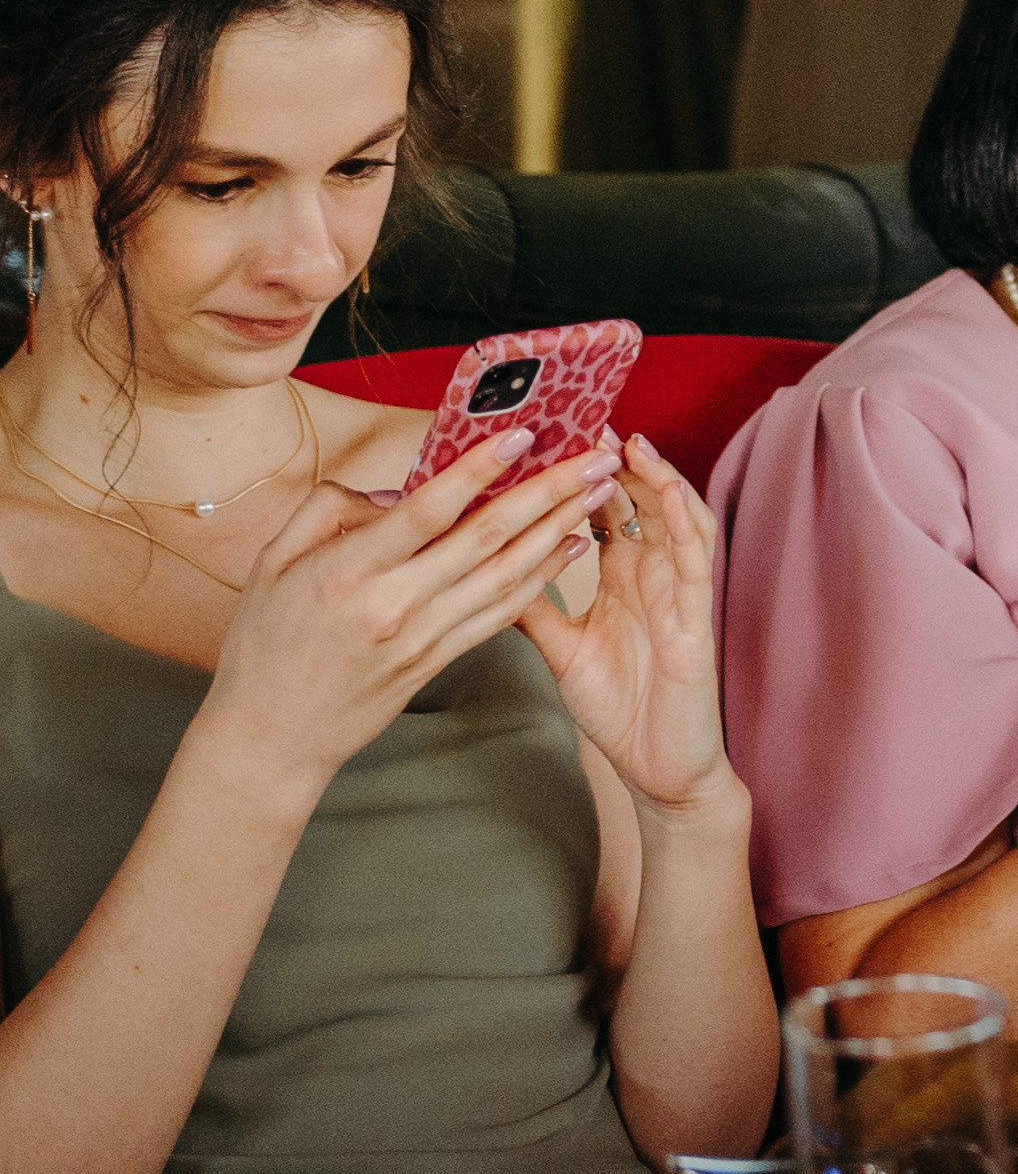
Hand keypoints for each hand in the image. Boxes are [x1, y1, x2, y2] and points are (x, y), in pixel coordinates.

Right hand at [201, 429, 619, 797]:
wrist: (272, 737)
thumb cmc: (265, 644)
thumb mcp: (272, 562)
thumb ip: (328, 511)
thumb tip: (394, 492)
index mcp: (349, 571)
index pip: (427, 510)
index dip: (479, 470)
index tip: (522, 436)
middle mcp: (394, 604)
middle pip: (485, 538)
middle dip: (547, 492)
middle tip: (593, 458)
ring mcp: (422, 637)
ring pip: (506, 576)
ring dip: (558, 529)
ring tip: (597, 493)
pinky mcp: (438, 661)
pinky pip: (500, 614)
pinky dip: (540, 578)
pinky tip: (567, 548)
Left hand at [516, 433, 740, 819]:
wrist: (659, 767)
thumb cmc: (619, 706)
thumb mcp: (562, 650)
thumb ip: (533, 608)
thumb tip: (481, 571)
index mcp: (621, 578)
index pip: (601, 510)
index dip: (578, 473)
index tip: (549, 434)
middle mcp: (651, 574)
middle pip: (636, 501)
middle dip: (612, 460)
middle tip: (583, 418)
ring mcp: (678, 591)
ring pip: (673, 517)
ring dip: (654, 477)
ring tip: (627, 442)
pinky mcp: (696, 616)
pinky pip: (694, 559)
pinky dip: (681, 520)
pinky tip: (664, 492)